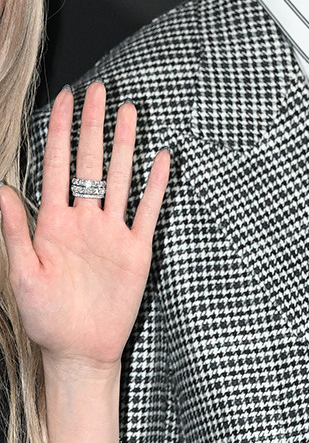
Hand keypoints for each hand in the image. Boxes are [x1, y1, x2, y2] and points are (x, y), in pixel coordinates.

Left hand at [0, 81, 169, 370]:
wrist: (81, 353)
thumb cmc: (46, 319)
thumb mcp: (23, 275)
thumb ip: (15, 231)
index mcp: (54, 223)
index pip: (58, 166)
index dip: (60, 131)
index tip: (63, 98)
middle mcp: (85, 219)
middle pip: (91, 162)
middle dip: (93, 125)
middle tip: (98, 90)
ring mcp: (112, 231)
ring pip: (120, 178)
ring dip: (125, 145)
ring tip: (129, 111)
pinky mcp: (136, 248)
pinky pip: (147, 210)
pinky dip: (155, 184)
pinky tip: (161, 158)